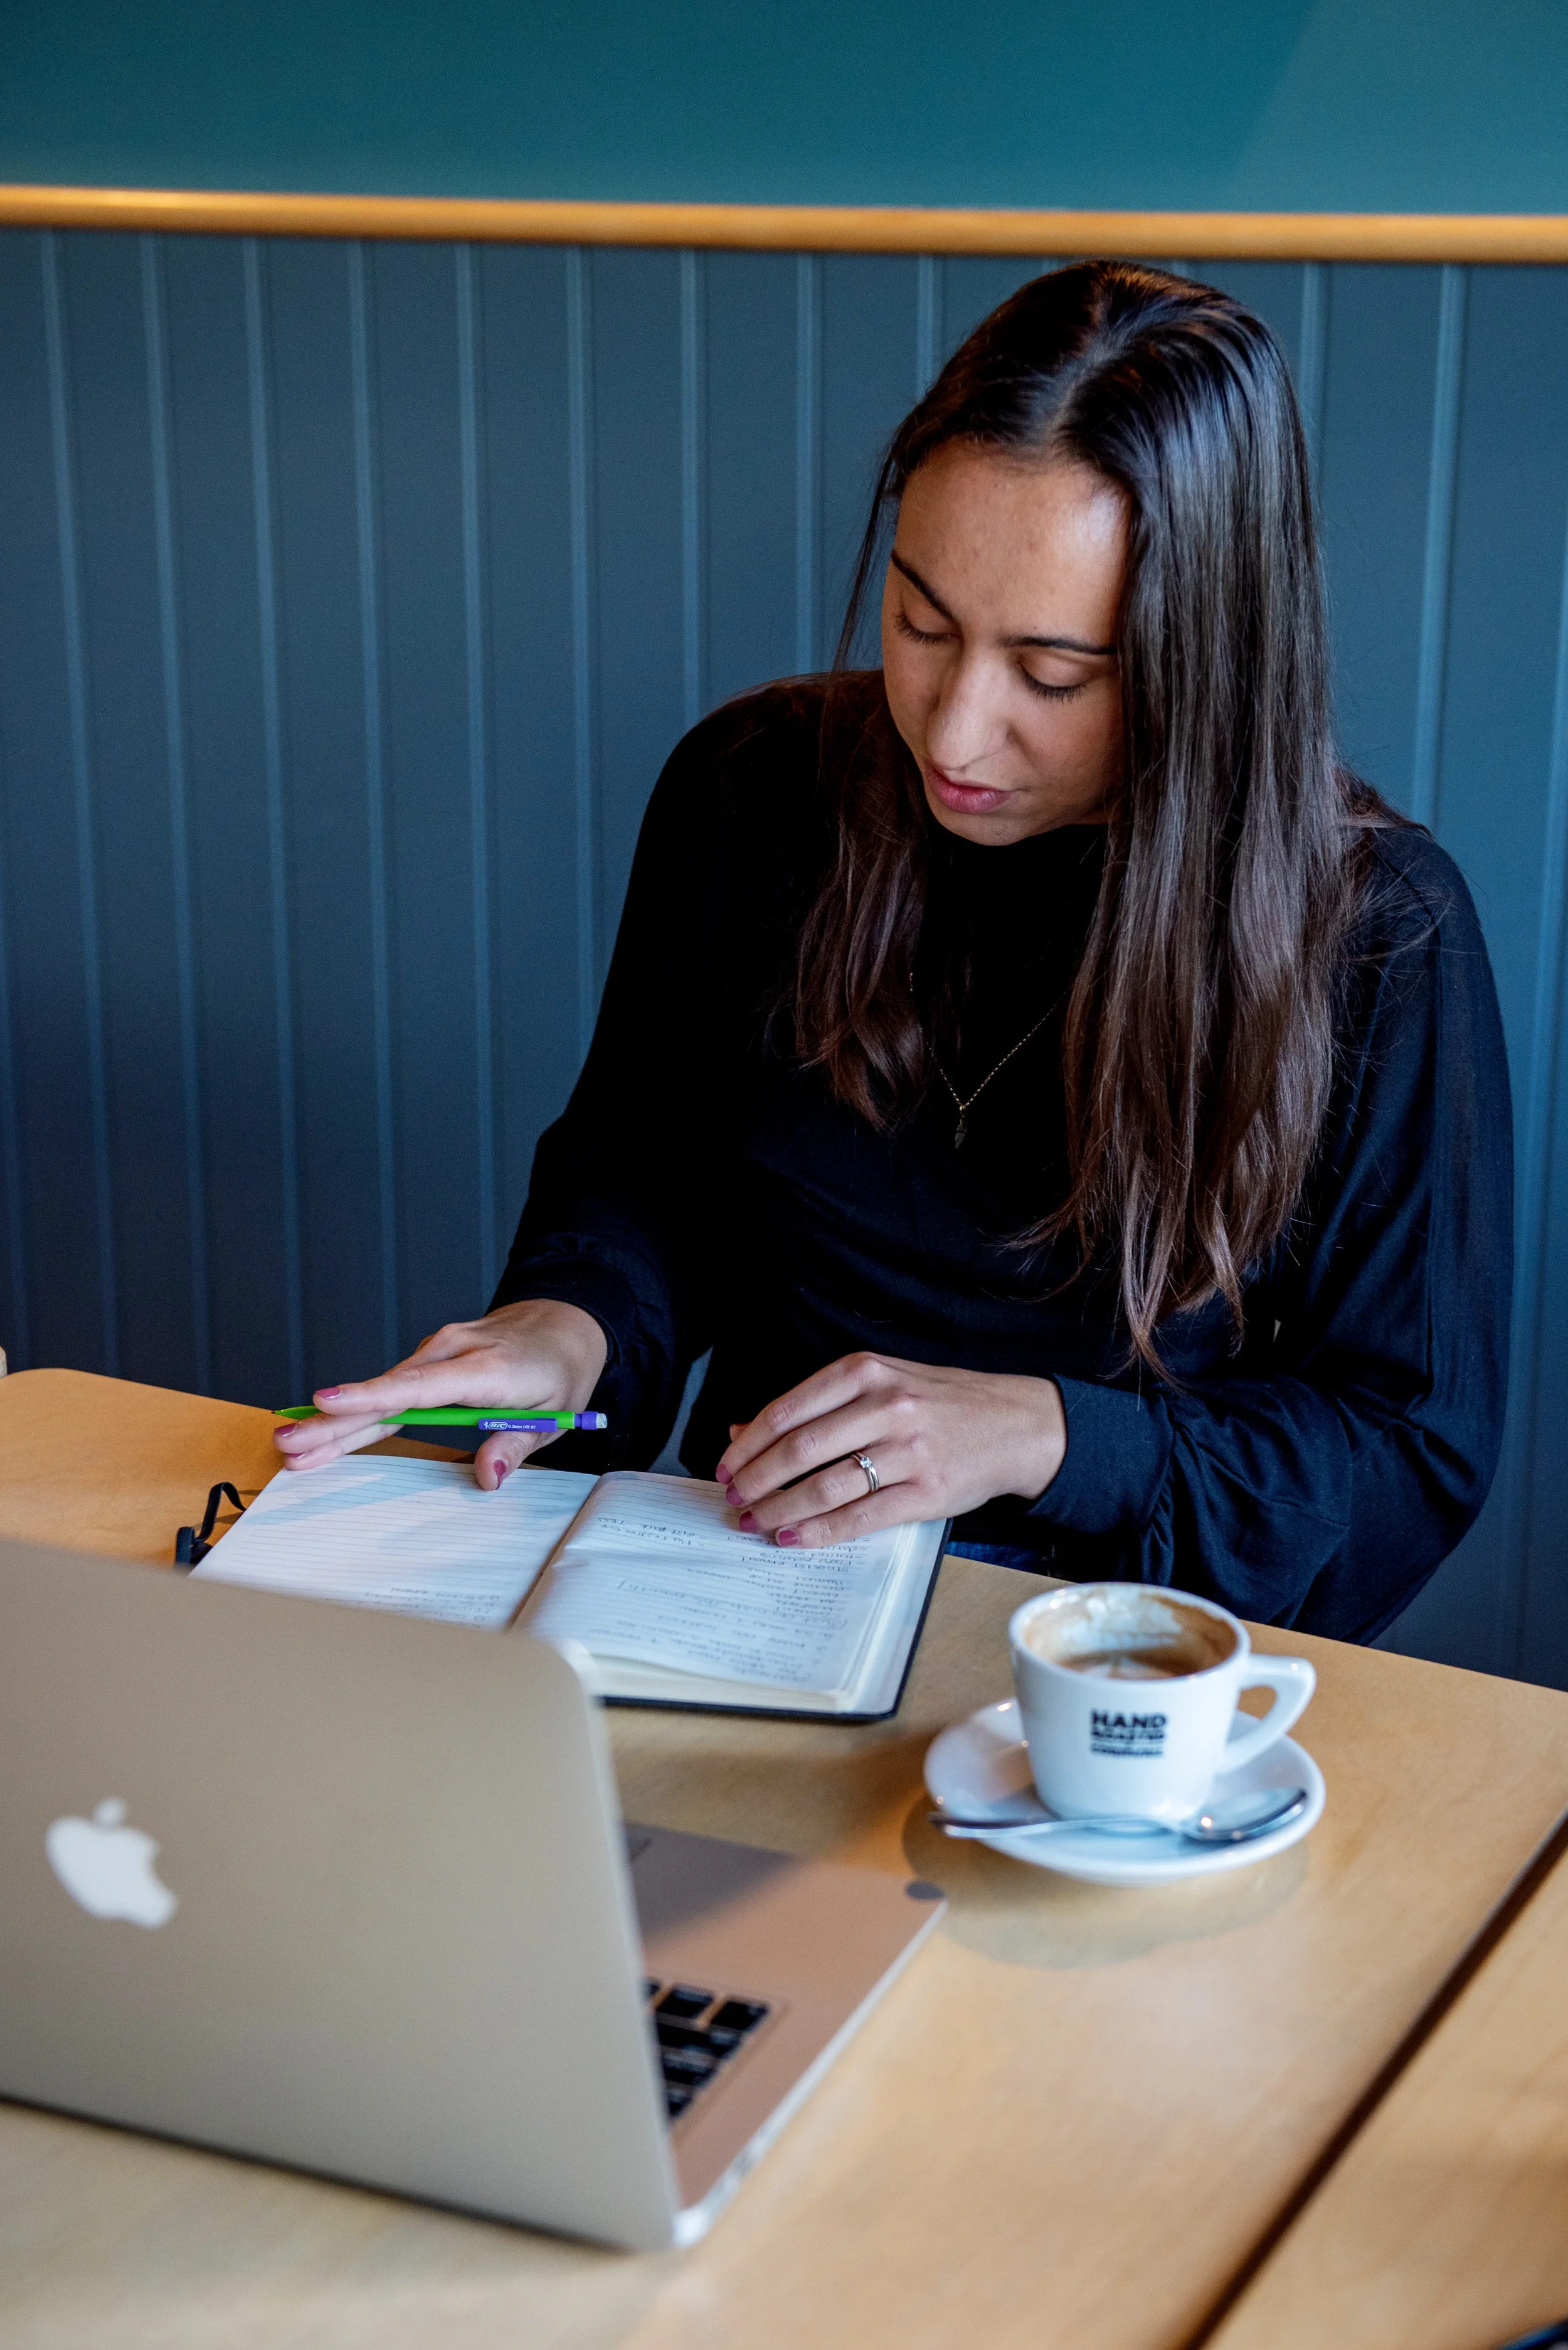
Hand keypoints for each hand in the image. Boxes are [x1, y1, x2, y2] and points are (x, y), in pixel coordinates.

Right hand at [271, 1300, 608, 1488]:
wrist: (564, 1321)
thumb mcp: (554, 1415)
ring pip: (382, 1391)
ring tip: (294, 1447)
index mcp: (486, 1368)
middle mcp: (453, 1353)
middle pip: (386, 1392)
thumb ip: (514, 1446)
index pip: (420, 1386)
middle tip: (289, 1443)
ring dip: (338, 1419)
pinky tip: (326, 1432)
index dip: (370, 1397)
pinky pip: (391, 1388)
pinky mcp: (430, 1359)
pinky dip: (360, 1409)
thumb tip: (486, 1479)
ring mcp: (437, 1352)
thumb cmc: (558, 1369)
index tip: (326, 1402)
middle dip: (333, 1419)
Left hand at [714, 1352, 1065, 1547]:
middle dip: (756, 1480)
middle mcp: (887, 1406)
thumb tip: (742, 1431)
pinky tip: (793, 1537)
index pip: (790, 1409)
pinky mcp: (926, 1492)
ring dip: (780, 1509)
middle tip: (732, 1499)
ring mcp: (909, 1450)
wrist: (1017, 1424)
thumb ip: (816, 1405)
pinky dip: (819, 1531)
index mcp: (868, 1372)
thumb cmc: (940, 1403)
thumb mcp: (881, 1383)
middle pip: (800, 1449)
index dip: (749, 1443)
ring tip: (754, 1522)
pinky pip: (859, 1517)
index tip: (725, 1465)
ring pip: (825, 1486)